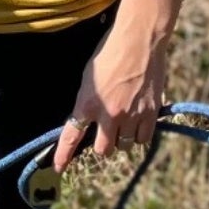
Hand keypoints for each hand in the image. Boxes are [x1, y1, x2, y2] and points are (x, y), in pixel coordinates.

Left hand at [53, 2, 172, 170]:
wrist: (139, 40)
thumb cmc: (109, 53)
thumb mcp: (89, 77)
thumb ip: (86, 102)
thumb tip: (86, 120)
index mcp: (87, 103)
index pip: (71, 137)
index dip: (63, 155)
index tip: (58, 168)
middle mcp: (108, 114)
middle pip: (102, 149)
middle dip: (102, 145)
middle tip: (105, 134)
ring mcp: (131, 115)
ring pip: (123, 146)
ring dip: (121, 140)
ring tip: (123, 124)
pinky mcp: (150, 113)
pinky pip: (143, 139)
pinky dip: (139, 135)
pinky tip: (137, 123)